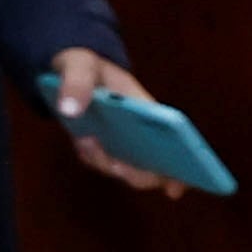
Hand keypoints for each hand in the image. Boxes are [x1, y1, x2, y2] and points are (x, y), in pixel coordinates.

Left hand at [53, 49, 186, 197]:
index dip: (182, 169)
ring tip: (88, 140)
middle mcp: (141, 131)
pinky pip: (99, 161)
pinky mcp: (100, 145)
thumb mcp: (80, 63)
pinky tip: (82, 136)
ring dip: (106, 162)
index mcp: (150, 110)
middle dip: (137, 174)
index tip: (175, 189)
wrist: (71, 65)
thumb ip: (76, 82)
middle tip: (118, 165)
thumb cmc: (87, 63)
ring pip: (123, 169)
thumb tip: (69, 111)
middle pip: (152, 168)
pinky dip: (90, 156)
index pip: (177, 143)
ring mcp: (121, 140)